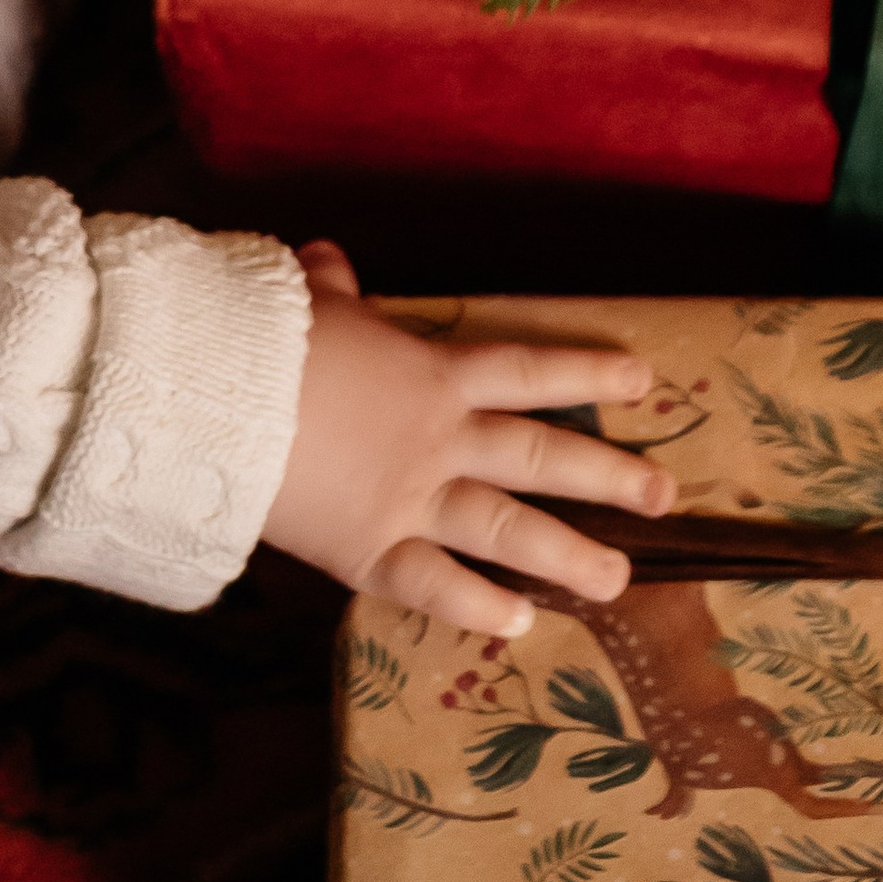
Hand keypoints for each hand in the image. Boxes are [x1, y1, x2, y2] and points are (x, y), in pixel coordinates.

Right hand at [260, 245, 674, 633]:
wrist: (219, 402)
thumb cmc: (265, 343)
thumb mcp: (305, 303)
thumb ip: (331, 287)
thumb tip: (327, 256)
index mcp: (431, 375)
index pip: (526, 370)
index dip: (586, 374)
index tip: (641, 380)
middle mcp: (440, 439)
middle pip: (540, 457)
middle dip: (608, 476)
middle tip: (663, 495)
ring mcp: (412, 499)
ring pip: (508, 530)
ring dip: (569, 556)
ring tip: (620, 580)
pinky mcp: (370, 549)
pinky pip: (435, 584)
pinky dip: (477, 606)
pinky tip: (520, 625)